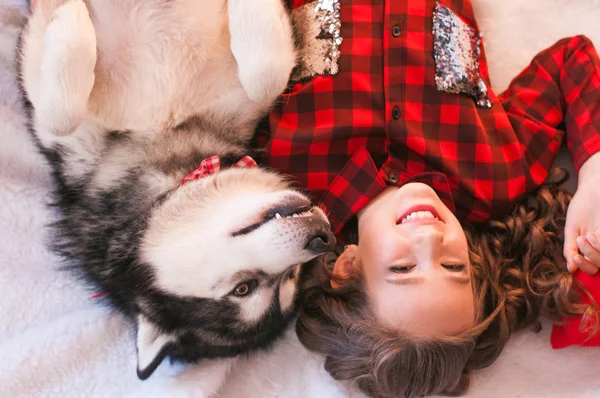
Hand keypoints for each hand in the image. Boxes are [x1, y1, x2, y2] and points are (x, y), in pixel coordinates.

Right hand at [564, 153, 599, 273]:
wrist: (593, 187)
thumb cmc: (582, 206)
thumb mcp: (572, 229)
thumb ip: (569, 248)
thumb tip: (569, 269)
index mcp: (591, 247)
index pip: (592, 266)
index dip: (584, 267)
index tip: (574, 259)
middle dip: (589, 258)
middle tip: (579, 242)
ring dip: (594, 252)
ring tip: (586, 236)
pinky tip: (593, 234)